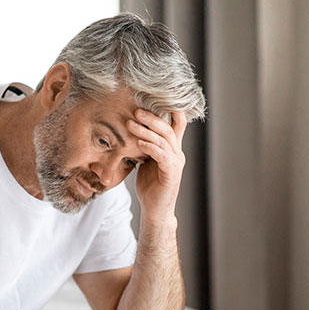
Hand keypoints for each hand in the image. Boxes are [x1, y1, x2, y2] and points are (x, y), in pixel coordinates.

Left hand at [126, 109, 187, 223]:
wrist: (155, 210)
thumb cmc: (149, 186)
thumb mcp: (146, 161)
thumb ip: (145, 146)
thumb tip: (131, 130)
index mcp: (172, 149)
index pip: (176, 124)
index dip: (168, 110)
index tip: (151, 99)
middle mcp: (177, 153)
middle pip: (168, 128)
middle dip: (151, 117)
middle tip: (135, 110)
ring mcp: (176, 163)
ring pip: (163, 140)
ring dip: (146, 130)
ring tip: (130, 124)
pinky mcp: (171, 173)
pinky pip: (162, 155)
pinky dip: (150, 147)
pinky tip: (139, 143)